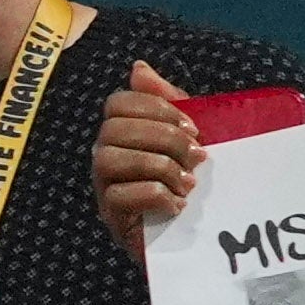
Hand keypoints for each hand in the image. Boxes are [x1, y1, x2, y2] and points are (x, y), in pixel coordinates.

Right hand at [95, 57, 205, 242]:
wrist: (199, 238)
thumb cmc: (192, 181)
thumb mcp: (187, 134)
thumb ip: (167, 100)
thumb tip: (137, 67)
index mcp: (123, 134)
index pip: (118, 103)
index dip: (156, 108)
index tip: (193, 128)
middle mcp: (106, 157)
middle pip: (112, 129)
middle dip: (162, 138)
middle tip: (197, 157)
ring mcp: (104, 189)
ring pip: (108, 159)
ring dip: (157, 166)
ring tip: (188, 183)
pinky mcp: (112, 218)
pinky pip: (119, 196)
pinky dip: (156, 196)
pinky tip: (178, 205)